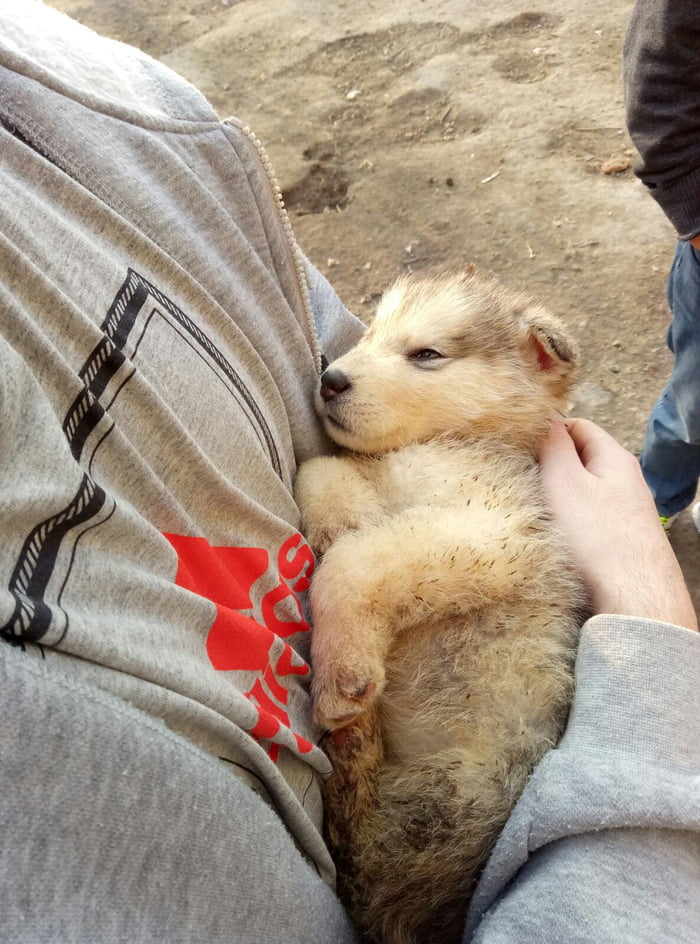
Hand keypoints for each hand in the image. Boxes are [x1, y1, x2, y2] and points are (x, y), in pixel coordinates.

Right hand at [538, 419, 697, 630]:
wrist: (633, 597)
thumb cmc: (598, 539)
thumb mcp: (564, 480)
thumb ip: (552, 444)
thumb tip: (543, 418)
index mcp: (615, 458)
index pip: (577, 426)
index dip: (546, 431)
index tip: (519, 447)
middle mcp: (625, 482)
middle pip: (579, 460)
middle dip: (548, 466)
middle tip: (520, 480)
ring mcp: (624, 512)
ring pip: (582, 492)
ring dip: (556, 498)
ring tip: (533, 510)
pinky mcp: (620, 540)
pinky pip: (587, 520)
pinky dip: (568, 522)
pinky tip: (554, 537)